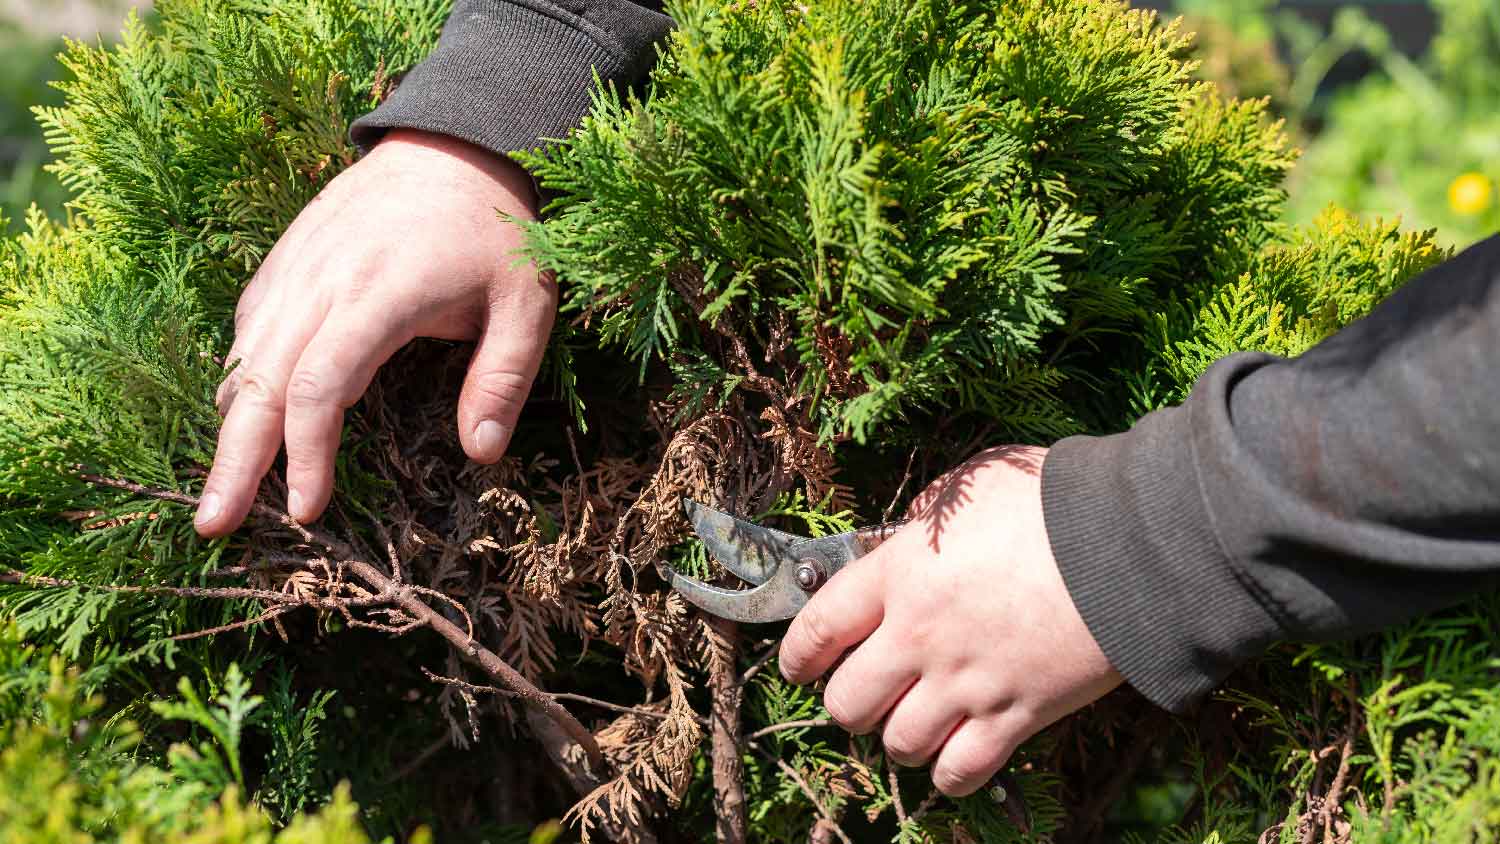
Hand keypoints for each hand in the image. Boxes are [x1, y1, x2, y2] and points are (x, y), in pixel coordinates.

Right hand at [196, 129, 556, 536]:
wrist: (457, 144)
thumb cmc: (497, 230)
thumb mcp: (527, 301)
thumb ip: (504, 378)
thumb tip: (480, 454)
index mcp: (380, 295)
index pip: (320, 386)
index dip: (306, 453)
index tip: (307, 510)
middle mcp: (322, 281)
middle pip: (259, 381)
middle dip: (232, 459)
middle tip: (212, 526)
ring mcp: (297, 266)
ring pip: (243, 355)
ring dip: (229, 425)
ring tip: (222, 490)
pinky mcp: (287, 259)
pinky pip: (249, 325)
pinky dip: (240, 376)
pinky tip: (244, 417)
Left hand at [778, 445, 1122, 795]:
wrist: (1130, 542)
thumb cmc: (1052, 499)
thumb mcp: (966, 485)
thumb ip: (920, 521)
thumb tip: (901, 540)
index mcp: (900, 573)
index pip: (817, 629)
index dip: (797, 657)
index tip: (798, 668)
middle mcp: (920, 636)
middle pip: (846, 702)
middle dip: (847, 703)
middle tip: (865, 693)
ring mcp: (967, 682)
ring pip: (898, 744)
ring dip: (898, 738)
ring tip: (912, 723)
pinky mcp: (1017, 716)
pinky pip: (960, 772)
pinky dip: (949, 772)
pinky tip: (954, 756)